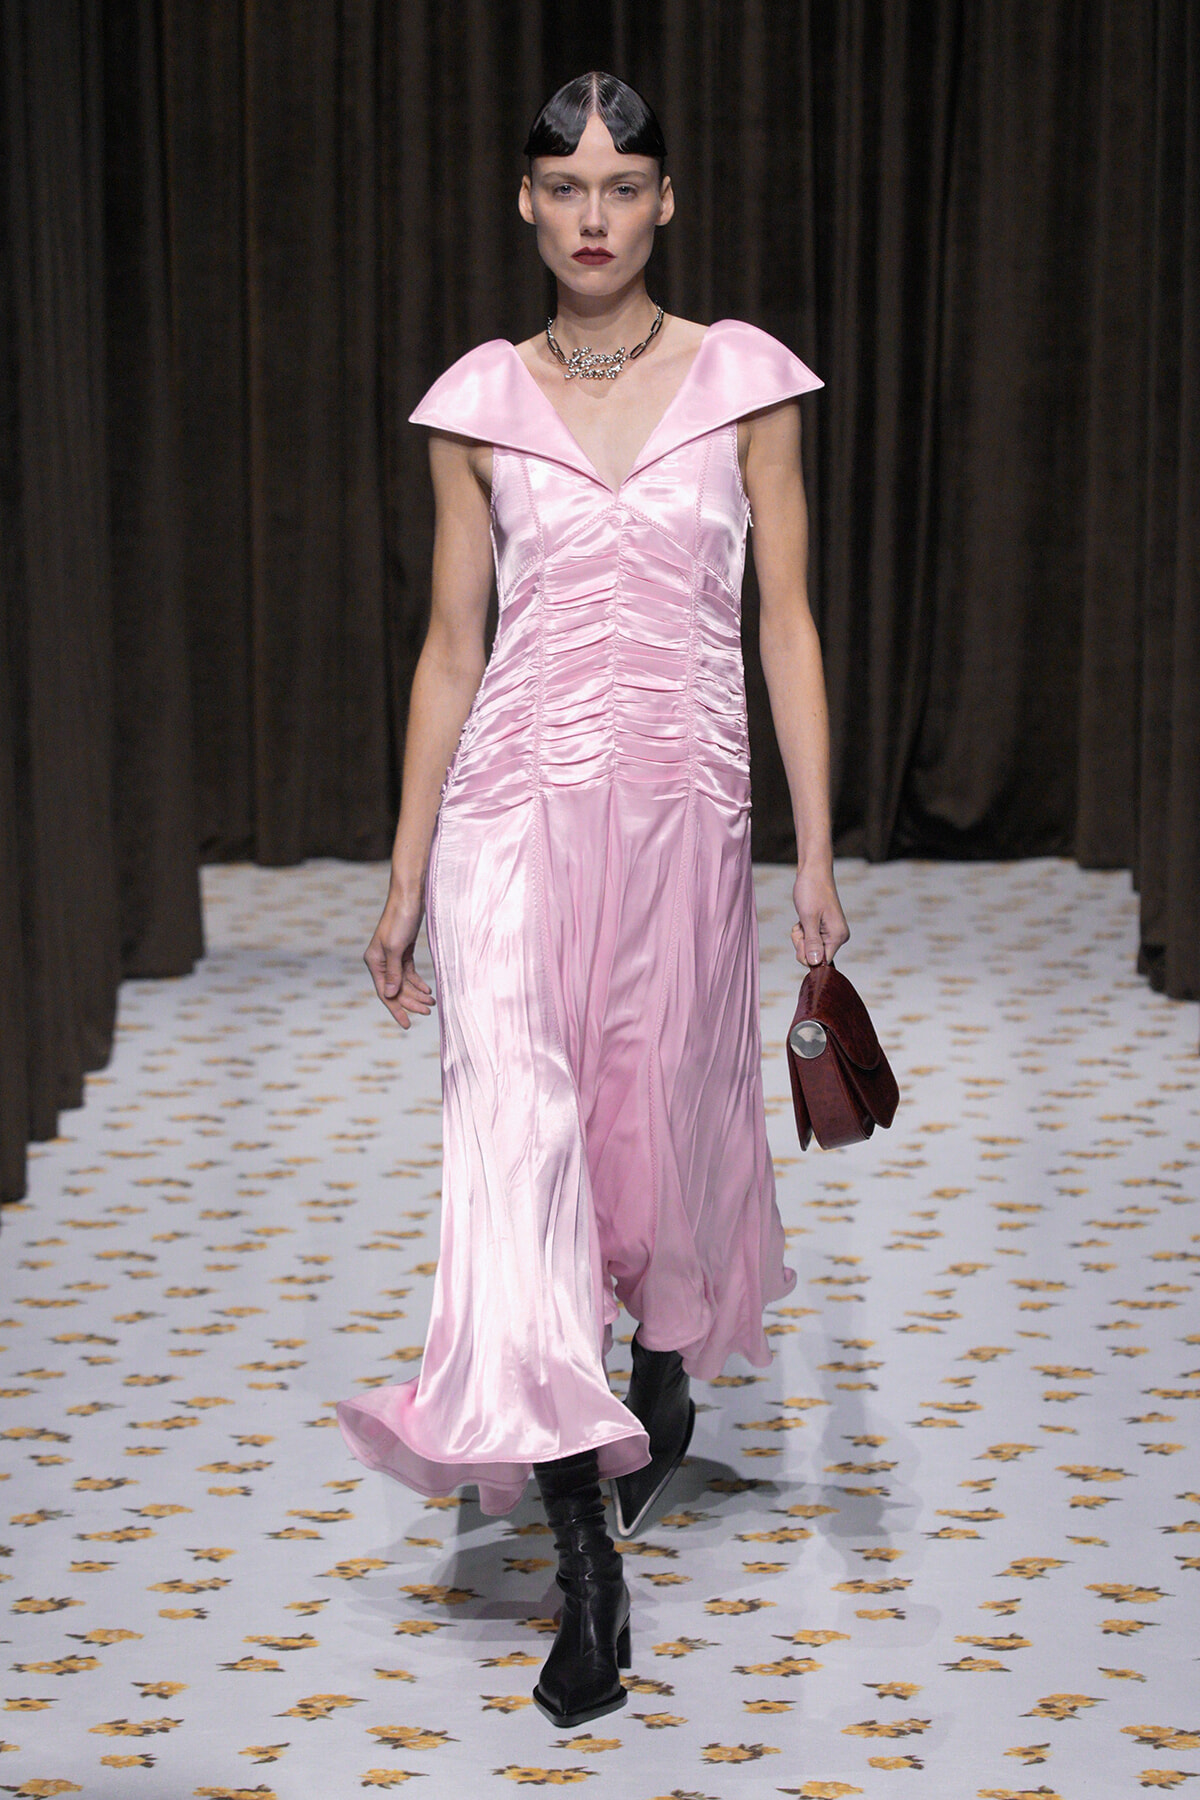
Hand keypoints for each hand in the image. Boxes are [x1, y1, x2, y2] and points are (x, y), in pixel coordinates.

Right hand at [364, 886, 435, 1028]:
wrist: (410, 896)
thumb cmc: (401, 919)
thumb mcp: (396, 948)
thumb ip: (394, 972)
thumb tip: (390, 995)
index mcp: (374, 961)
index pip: (385, 992)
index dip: (396, 1009)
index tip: (407, 1024)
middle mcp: (380, 961)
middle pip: (396, 989)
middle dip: (411, 1002)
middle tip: (428, 1011)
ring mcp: (392, 956)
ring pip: (404, 982)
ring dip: (417, 993)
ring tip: (432, 1003)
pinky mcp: (403, 951)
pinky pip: (409, 973)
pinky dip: (418, 982)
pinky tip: (427, 990)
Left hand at [791, 864, 849, 966]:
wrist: (813, 871)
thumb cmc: (811, 890)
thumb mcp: (808, 918)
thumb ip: (812, 942)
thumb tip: (815, 963)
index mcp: (838, 936)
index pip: (822, 962)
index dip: (807, 953)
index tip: (803, 935)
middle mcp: (837, 937)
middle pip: (814, 956)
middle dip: (802, 943)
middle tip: (801, 925)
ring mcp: (831, 933)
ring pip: (809, 948)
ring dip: (801, 936)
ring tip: (802, 919)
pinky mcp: (823, 929)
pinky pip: (809, 939)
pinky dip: (802, 931)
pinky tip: (803, 918)